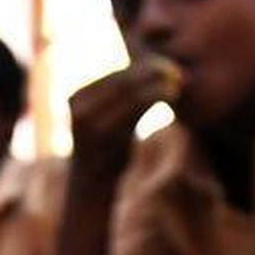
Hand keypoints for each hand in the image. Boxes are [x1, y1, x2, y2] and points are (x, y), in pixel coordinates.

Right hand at [69, 60, 181, 183]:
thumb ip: (121, 98)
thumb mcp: (108, 120)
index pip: (115, 75)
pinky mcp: (101, 131)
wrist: (90, 188)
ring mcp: (86, 118)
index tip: (167, 66)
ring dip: (157, 83)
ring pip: (129, 89)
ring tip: (178, 83)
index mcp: (76, 97)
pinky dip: (156, 95)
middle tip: (178, 73)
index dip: (143, 67)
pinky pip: (134, 105)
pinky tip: (173, 95)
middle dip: (152, 72)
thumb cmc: (105, 153)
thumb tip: (151, 70)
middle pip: (122, 79)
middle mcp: (77, 104)